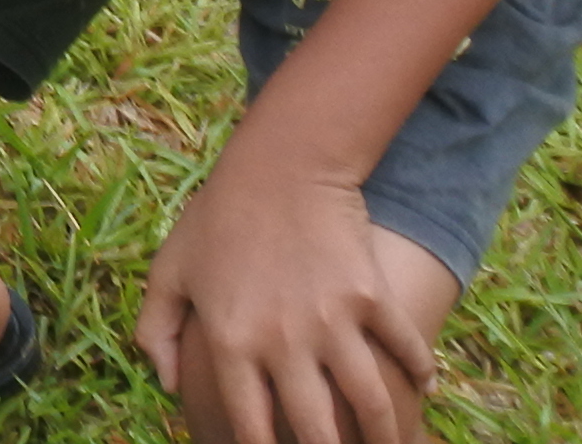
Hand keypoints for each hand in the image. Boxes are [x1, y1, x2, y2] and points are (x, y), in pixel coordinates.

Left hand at [137, 147, 442, 443]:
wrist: (279, 164)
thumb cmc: (217, 218)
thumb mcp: (169, 270)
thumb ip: (155, 330)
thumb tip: (167, 386)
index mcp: (231, 341)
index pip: (251, 427)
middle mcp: (284, 341)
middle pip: (317, 430)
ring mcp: (332, 321)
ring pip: (371, 404)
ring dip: (386, 437)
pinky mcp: (371, 297)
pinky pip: (405, 349)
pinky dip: (421, 374)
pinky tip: (426, 391)